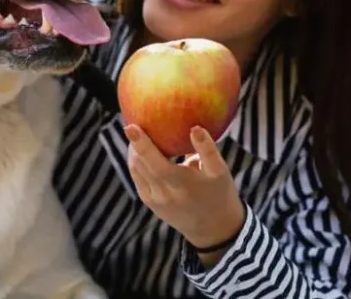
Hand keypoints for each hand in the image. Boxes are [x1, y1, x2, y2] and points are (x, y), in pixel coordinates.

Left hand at [125, 125, 244, 258]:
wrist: (212, 229)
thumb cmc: (218, 192)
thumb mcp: (219, 172)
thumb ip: (207, 150)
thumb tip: (195, 128)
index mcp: (181, 184)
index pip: (155, 162)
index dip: (141, 144)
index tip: (131, 126)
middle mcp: (164, 193)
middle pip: (140, 163)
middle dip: (133, 142)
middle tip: (132, 123)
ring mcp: (154, 199)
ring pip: (135, 169)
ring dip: (133, 151)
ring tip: (136, 133)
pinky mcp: (149, 202)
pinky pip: (137, 177)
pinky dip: (136, 161)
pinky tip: (139, 149)